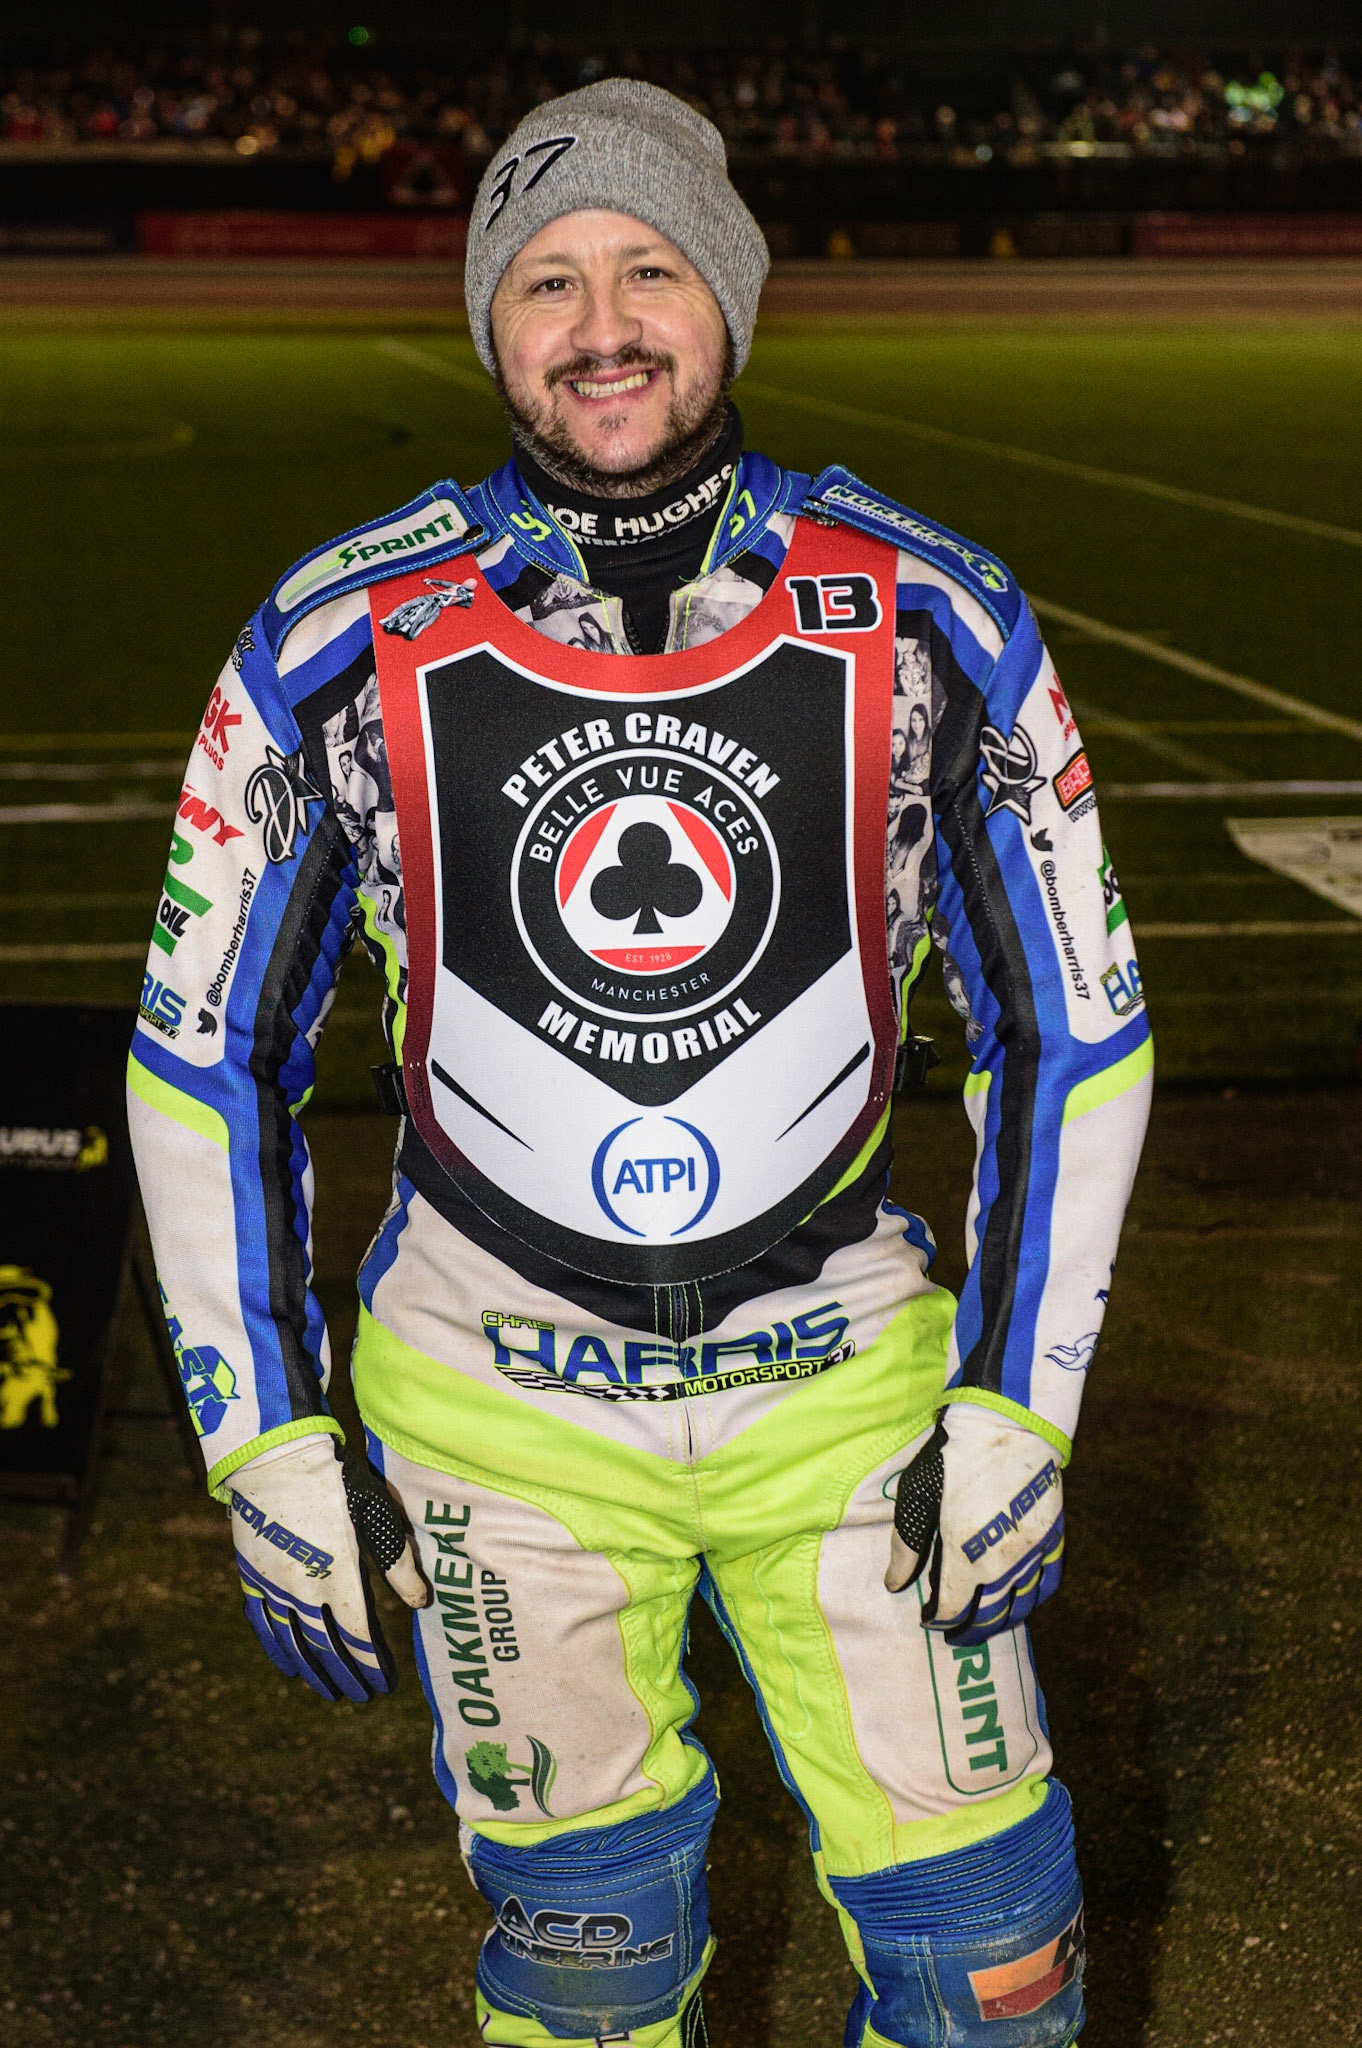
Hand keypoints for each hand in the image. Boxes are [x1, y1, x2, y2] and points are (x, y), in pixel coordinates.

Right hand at [228, 1435, 429, 1700]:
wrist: (274, 1457)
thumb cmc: (335, 1480)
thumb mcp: (377, 1515)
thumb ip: (398, 1563)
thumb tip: (422, 1602)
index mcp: (339, 1574)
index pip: (358, 1635)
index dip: (372, 1664)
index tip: (385, 1684)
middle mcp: (303, 1588)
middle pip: (325, 1647)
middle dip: (346, 1676)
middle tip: (362, 1697)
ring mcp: (274, 1585)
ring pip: (293, 1643)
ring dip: (313, 1672)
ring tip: (330, 1694)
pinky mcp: (252, 1575)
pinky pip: (263, 1624)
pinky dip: (277, 1650)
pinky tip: (290, 1667)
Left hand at [884, 1403, 1063, 1642]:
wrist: (1007, 1426)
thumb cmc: (954, 1459)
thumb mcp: (918, 1499)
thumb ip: (906, 1548)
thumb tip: (895, 1586)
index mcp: (965, 1560)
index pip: (952, 1609)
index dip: (938, 1620)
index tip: (929, 1619)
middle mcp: (1002, 1566)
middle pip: (988, 1617)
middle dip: (969, 1630)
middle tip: (956, 1635)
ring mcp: (1032, 1553)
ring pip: (1022, 1605)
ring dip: (1003, 1620)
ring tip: (988, 1623)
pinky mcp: (1053, 1537)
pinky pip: (1049, 1582)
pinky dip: (1035, 1598)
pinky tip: (1025, 1599)